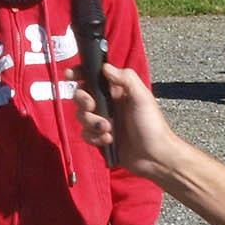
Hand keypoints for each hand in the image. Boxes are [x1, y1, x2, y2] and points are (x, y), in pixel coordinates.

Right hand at [71, 62, 176, 182]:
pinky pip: (85, 134)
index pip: (94, 76)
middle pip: (81, 96)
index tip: (70, 75)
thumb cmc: (152, 125)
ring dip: (92, 123)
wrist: (154, 157)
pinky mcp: (99, 138)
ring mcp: (102, 121)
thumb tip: (105, 67)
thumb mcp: (142, 97)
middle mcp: (108, 104)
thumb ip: (126, 78)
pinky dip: (95, 138)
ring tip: (109, 130)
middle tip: (92, 107)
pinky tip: (109, 141)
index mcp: (117, 90)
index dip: (80, 73)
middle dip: (83, 101)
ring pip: (81, 116)